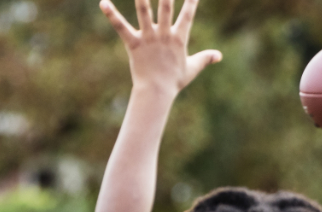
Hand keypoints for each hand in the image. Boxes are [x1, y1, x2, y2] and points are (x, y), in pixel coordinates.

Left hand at [100, 0, 220, 97]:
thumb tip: (218, 55)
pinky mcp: (133, 43)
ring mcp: (148, 38)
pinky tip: (103, 3)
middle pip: (166, 8)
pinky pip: (121, 26)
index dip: (191, 2)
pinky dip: (111, 14)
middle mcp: (164, 35)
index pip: (188, 15)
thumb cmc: (174, 80)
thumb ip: (205, 58)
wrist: (157, 91)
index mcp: (179, 39)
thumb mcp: (192, 68)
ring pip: (144, 12)